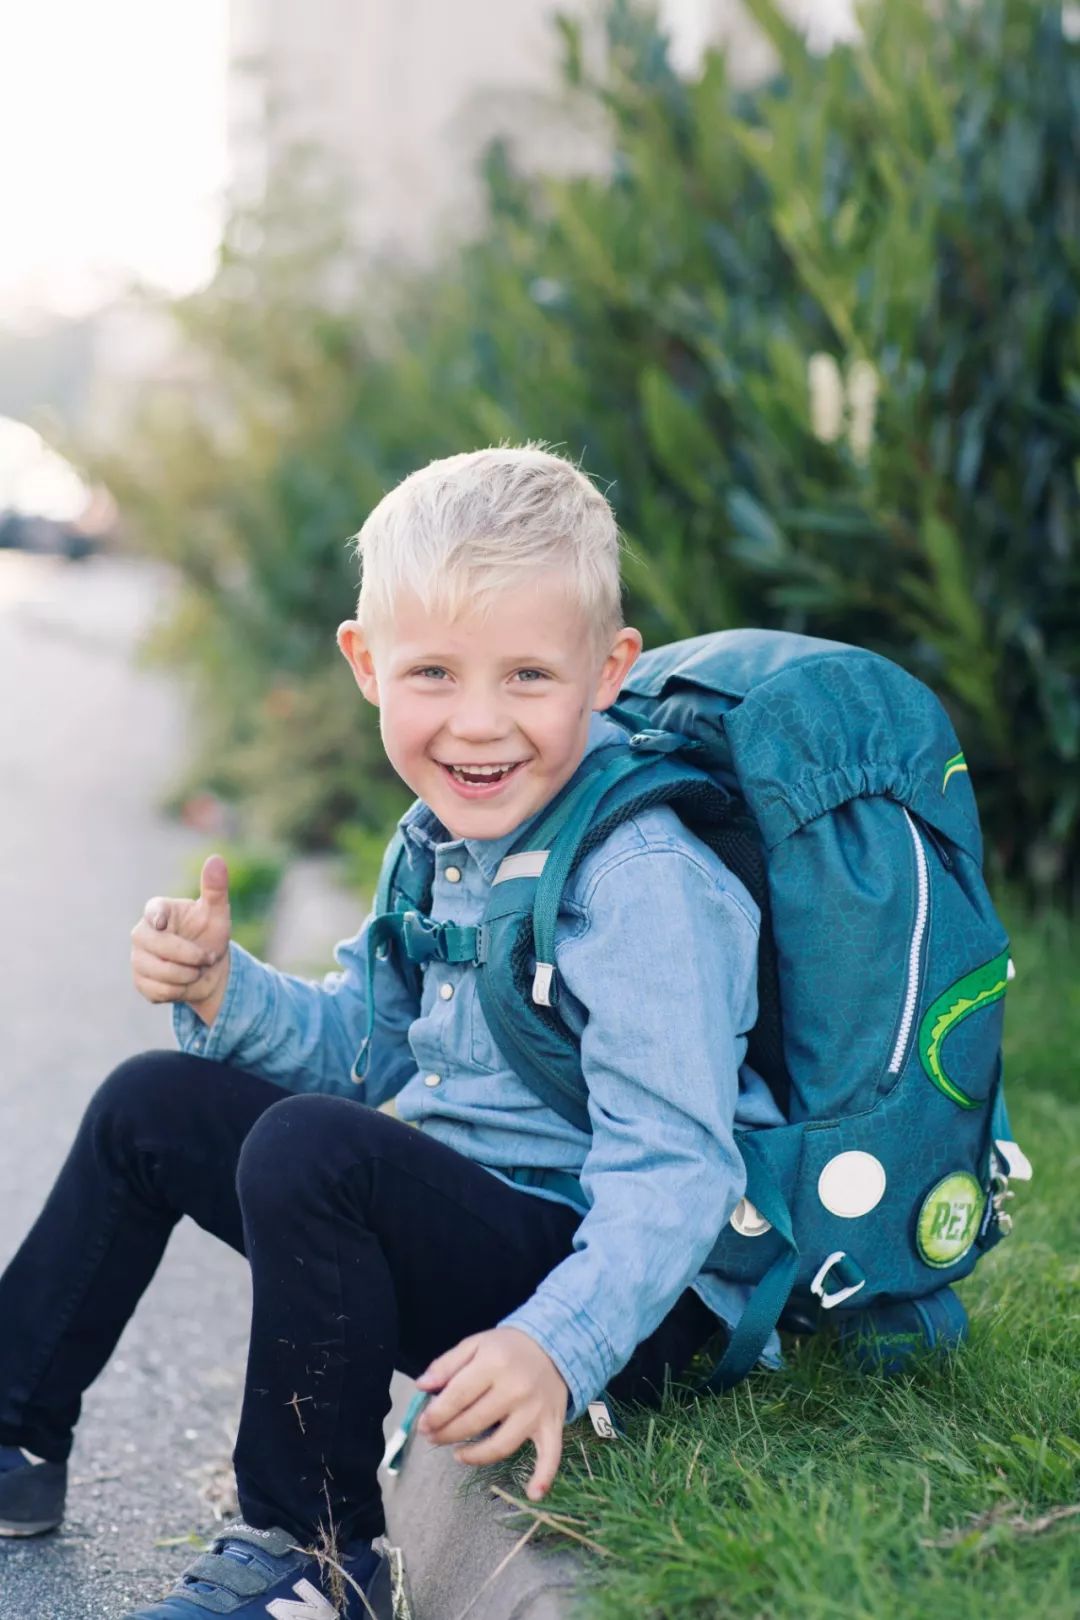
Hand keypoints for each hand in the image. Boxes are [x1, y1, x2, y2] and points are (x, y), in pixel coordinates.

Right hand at [130, 854, 231, 1024]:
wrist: (208, 971)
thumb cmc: (209, 935)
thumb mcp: (217, 913)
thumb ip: (215, 888)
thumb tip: (216, 859)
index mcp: (159, 911)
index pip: (153, 911)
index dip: (156, 917)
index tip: (163, 924)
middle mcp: (142, 933)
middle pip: (158, 946)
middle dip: (190, 956)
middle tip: (208, 958)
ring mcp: (137, 958)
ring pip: (159, 972)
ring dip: (188, 975)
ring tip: (196, 970)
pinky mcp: (140, 981)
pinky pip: (158, 990)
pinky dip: (179, 991)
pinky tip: (184, 983)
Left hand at [414, 1327, 568, 1500]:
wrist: (553, 1346)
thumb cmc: (507, 1348)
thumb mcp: (475, 1344)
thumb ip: (446, 1364)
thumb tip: (422, 1387)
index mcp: (494, 1363)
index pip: (458, 1396)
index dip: (436, 1415)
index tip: (423, 1425)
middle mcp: (516, 1388)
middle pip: (475, 1422)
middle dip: (447, 1434)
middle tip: (433, 1438)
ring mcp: (535, 1410)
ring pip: (502, 1445)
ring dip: (475, 1456)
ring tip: (457, 1455)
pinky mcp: (552, 1425)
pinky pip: (551, 1455)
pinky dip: (544, 1476)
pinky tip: (532, 1494)